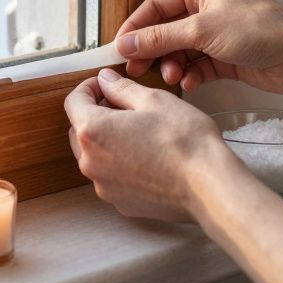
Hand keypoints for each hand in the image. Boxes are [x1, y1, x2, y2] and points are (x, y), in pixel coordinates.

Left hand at [64, 69, 238, 221]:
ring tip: (137, 131)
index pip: (74, 101)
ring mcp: (104, 186)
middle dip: (95, 113)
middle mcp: (90, 162)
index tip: (105, 84)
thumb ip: (121, 88)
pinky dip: (119, 164)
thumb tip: (105, 80)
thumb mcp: (154, 99)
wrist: (208, 186)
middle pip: (79, 130)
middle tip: (122, 105)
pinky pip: (110, 177)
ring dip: (106, 140)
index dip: (89, 87)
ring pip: (94, 155)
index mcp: (93, 131)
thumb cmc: (185, 142)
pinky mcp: (120, 202)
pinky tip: (146, 156)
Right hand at [114, 0, 282, 94]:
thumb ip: (160, 38)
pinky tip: (189, 83)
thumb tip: (126, 42)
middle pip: (165, 30)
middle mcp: (207, 9)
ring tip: (172, 77)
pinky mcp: (225, 58)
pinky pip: (196, 67)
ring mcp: (216, 35)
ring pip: (180, 51)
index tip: (119, 48)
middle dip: (152, 50)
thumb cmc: (261, 30)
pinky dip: (190, 75)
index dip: (135, 27)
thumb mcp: (202, 30)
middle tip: (137, 69)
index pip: (156, 6)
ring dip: (172, 65)